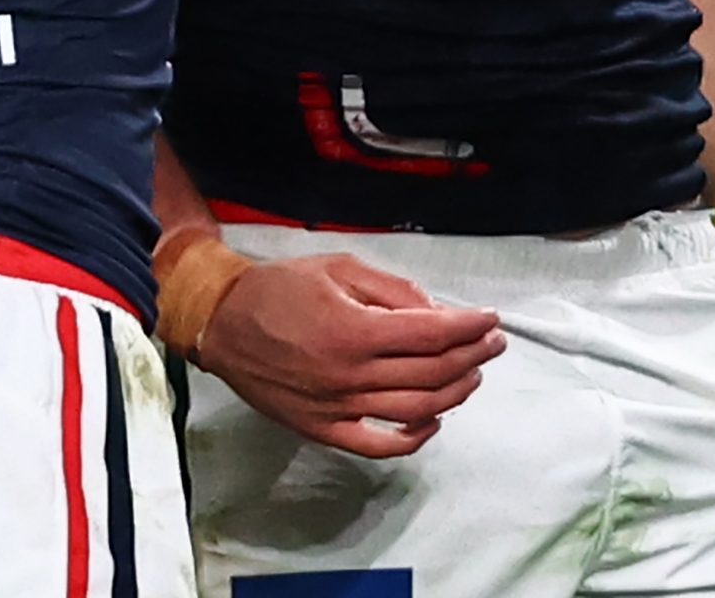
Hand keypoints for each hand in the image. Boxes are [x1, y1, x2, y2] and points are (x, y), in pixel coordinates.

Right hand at [196, 251, 507, 458]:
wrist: (222, 323)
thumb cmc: (279, 288)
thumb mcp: (337, 268)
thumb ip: (390, 289)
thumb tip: (434, 312)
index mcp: (353, 329)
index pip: (431, 333)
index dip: (469, 326)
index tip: (491, 319)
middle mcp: (350, 374)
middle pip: (431, 372)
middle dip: (472, 356)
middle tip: (492, 343)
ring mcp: (337, 407)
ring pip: (415, 410)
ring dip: (454, 393)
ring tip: (473, 375)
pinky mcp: (323, 429)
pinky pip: (379, 446)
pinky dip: (413, 438)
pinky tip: (433, 419)